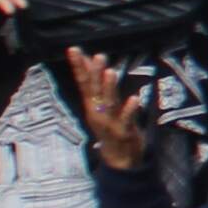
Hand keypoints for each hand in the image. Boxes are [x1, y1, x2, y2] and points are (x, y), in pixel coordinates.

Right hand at [68, 52, 150, 175]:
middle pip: (95, 90)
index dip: (79, 66)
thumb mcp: (98, 104)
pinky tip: (134, 98)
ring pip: (108, 103)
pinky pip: (126, 119)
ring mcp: (110, 122)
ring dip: (109, 88)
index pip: (83, 82)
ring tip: (110, 72)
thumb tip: (88, 59)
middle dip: (95, 73)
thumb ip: (93, 82)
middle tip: (98, 56)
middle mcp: (98, 111)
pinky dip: (129, 109)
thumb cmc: (109, 126)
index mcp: (91, 104)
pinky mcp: (124, 132)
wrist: (118, 158)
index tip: (74, 49)